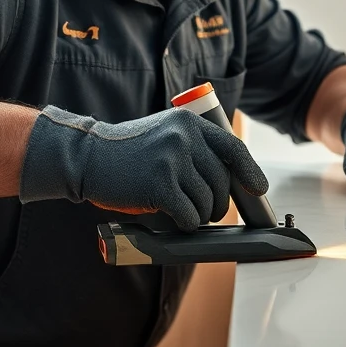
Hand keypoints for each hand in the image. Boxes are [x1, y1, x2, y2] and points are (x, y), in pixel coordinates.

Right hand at [18, 106, 268, 231]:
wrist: (87, 158)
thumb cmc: (127, 153)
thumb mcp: (164, 134)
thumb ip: (194, 147)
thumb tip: (231, 179)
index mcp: (189, 122)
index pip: (233, 148)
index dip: (249, 171)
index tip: (259, 189)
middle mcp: (184, 137)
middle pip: (222, 182)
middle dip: (219, 204)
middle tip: (207, 212)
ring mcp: (172, 160)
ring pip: (207, 202)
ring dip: (199, 215)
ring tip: (182, 212)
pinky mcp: (159, 184)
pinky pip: (189, 215)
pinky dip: (186, 224)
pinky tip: (174, 220)